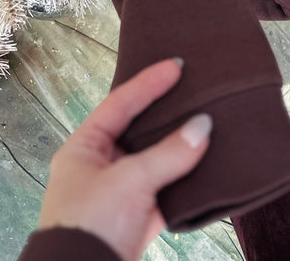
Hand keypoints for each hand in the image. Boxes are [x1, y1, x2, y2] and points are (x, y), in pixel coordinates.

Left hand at [38, 58, 211, 260]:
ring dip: (178, 148)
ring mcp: (119, 194)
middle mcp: (99, 167)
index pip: (120, 104)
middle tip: (192, 89)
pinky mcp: (136, 220)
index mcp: (84, 148)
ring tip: (205, 123)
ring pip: (154, 162)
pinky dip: (184, 182)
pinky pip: (165, 193)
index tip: (176, 66)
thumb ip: (168, 154)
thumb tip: (203, 127)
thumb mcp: (130, 181)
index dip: (149, 83)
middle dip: (166, 114)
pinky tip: (206, 168)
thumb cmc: (91, 224)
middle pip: (138, 131)